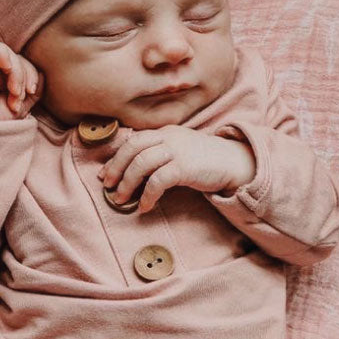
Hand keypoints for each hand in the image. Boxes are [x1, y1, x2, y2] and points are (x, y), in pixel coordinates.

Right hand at [0, 38, 43, 120]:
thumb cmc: (2, 122)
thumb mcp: (24, 102)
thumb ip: (32, 86)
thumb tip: (42, 72)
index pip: (18, 61)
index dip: (30, 72)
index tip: (31, 92)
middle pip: (12, 55)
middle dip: (24, 73)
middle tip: (20, 95)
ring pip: (2, 50)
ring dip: (15, 69)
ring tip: (14, 91)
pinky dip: (0, 54)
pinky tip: (7, 69)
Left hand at [96, 127, 255, 212]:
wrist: (233, 163)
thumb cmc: (203, 161)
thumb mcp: (178, 150)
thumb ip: (159, 154)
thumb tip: (133, 170)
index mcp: (165, 132)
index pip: (133, 140)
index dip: (116, 157)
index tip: (105, 174)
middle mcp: (169, 137)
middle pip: (132, 148)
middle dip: (116, 168)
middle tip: (108, 186)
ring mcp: (177, 151)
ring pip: (141, 164)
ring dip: (127, 184)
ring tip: (121, 199)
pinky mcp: (185, 167)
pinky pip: (157, 181)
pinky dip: (147, 196)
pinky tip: (145, 207)